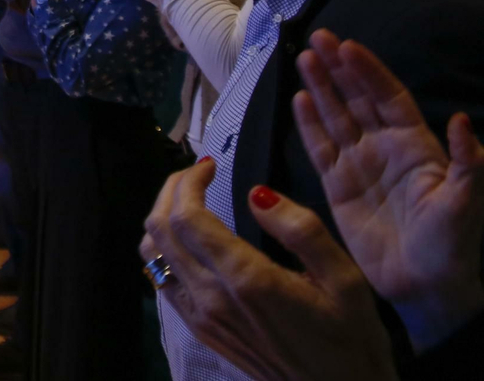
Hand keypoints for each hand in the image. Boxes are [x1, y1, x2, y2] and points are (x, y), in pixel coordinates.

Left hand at [139, 160, 397, 380]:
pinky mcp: (200, 330)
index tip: (210, 163)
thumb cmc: (351, 340)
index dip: (189, 181)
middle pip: (160, 228)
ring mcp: (200, 317)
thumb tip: (257, 194)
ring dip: (162, 217)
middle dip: (172, 190)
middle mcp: (211, 297)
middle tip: (196, 173)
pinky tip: (189, 240)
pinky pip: (162, 281)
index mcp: (245, 279)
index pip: (188, 216)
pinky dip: (163, 249)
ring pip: (152, 254)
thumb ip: (302, 230)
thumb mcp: (346, 280)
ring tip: (189, 200)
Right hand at [294, 30, 483, 351]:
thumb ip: (466, 162)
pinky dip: (309, 123)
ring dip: (320, 87)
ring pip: (336, 116)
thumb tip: (462, 120)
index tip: (349, 46)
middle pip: (358, 99)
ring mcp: (360, 165)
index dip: (370, 72)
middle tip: (319, 38)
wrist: (426, 289)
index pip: (389, 98)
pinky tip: (299, 99)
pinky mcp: (338, 187)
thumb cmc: (453, 247)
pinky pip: (320, 148)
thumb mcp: (466, 204)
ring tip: (305, 58)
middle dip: (340, 68)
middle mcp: (385, 149)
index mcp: (417, 147)